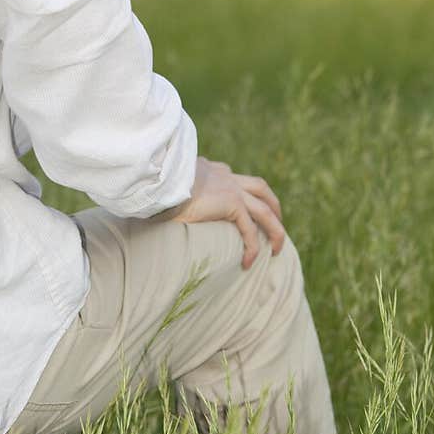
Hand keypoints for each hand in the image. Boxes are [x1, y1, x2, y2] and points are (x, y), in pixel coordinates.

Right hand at [158, 157, 285, 269]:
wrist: (159, 179)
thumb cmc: (156, 185)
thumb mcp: (168, 185)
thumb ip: (174, 190)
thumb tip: (161, 204)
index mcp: (211, 170)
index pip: (235, 178)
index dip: (244, 192)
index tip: (244, 206)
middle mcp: (225, 176)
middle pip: (260, 188)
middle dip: (272, 205)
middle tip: (277, 224)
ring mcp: (231, 188)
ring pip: (265, 210)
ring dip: (275, 230)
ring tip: (277, 250)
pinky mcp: (231, 203)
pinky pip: (249, 229)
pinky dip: (253, 247)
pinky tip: (248, 262)